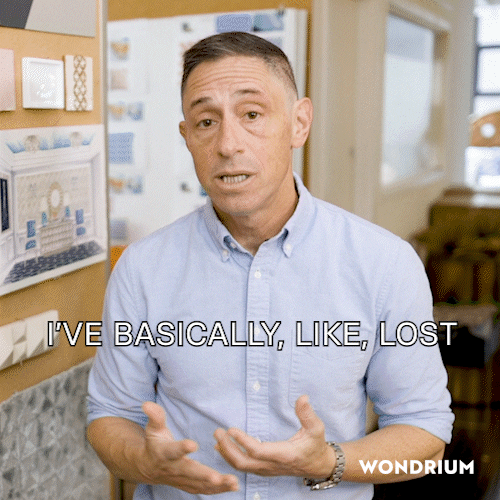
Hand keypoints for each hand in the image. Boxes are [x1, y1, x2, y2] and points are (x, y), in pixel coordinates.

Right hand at [141, 402, 238, 493]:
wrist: (147, 467)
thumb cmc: (154, 443)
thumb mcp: (153, 428)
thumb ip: (155, 416)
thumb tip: (147, 404)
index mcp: (164, 453)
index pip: (173, 451)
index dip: (182, 448)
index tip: (193, 445)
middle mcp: (173, 469)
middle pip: (190, 472)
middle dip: (204, 475)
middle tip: (218, 477)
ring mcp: (181, 479)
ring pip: (199, 484)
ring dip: (217, 485)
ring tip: (233, 482)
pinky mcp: (188, 485)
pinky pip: (203, 490)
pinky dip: (218, 491)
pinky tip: (234, 486)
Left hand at [214, 395, 335, 477]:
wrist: (318, 465)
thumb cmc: (316, 445)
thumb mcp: (317, 428)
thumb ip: (308, 414)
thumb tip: (303, 397)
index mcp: (284, 455)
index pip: (258, 451)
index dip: (243, 441)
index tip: (231, 429)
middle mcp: (272, 465)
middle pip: (244, 463)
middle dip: (228, 448)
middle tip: (217, 432)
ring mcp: (267, 470)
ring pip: (242, 467)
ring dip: (227, 453)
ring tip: (217, 438)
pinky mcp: (264, 470)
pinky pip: (244, 467)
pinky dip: (231, 458)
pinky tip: (223, 448)